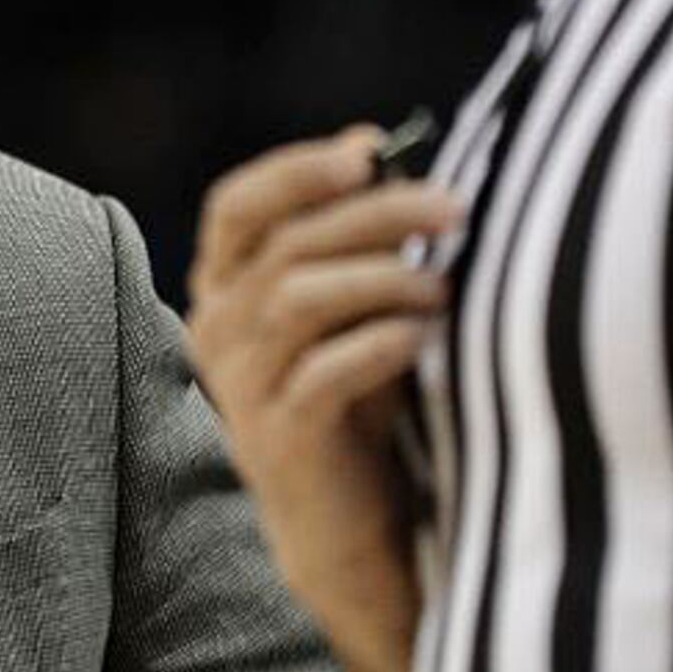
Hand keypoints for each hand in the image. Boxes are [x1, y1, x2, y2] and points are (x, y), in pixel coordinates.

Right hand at [184, 127, 459, 671]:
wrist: (347, 526)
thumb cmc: (362, 399)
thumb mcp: (357, 305)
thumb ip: (357, 235)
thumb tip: (378, 145)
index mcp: (225, 288)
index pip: (237, 204)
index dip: (297, 170)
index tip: (368, 153)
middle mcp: (216, 331)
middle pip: (285, 244)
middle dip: (375, 214)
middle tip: (456, 206)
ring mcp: (239, 388)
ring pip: (299, 299)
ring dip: (384, 279)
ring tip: (446, 287)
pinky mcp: (277, 440)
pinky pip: (324, 373)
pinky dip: (381, 343)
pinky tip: (428, 338)